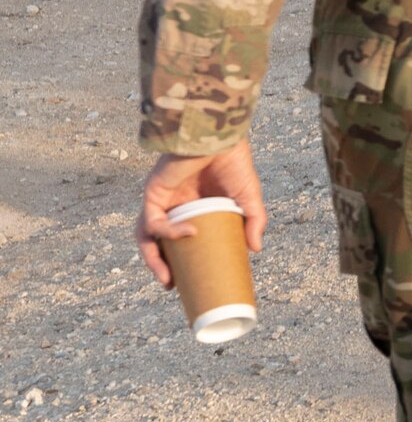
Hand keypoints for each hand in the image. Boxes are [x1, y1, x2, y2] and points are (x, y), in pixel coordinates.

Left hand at [136, 141, 266, 287]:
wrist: (220, 136)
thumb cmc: (234, 160)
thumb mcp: (249, 196)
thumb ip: (254, 220)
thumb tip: (256, 249)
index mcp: (191, 207)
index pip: (176, 238)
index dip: (178, 258)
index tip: (188, 279)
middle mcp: (172, 206)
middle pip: (156, 241)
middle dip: (160, 265)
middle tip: (172, 285)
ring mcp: (161, 200)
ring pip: (146, 236)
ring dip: (152, 259)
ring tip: (167, 278)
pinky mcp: (153, 194)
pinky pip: (153, 221)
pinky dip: (168, 232)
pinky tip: (189, 234)